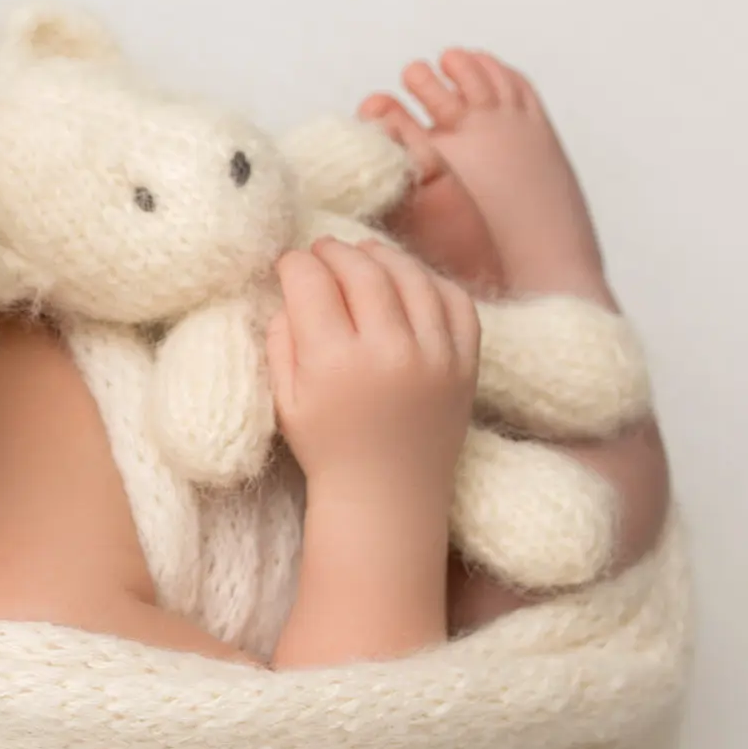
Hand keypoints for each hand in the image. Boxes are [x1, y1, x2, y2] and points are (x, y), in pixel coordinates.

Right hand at [264, 237, 479, 497]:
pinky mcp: (466, 364)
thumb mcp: (284, 397)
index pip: (311, 283)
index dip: (295, 264)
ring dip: (382, 255)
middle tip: (322, 252)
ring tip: (364, 254)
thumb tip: (294, 289)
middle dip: (334, 252)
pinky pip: (456, 301)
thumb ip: (282, 338)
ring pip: (410, 276)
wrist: (388, 496)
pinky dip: (431, 281)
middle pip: (361, 270)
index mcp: (334, 362)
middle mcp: (389, 351)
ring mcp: (435, 355)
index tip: (289, 265)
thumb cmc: (328, 448)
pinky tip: (409, 280)